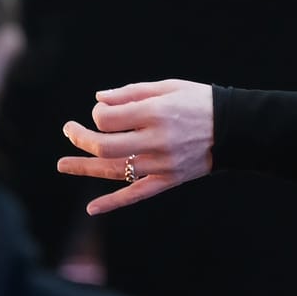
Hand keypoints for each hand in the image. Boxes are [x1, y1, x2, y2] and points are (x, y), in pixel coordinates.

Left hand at [57, 79, 213, 214]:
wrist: (234, 127)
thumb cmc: (199, 101)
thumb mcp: (168, 87)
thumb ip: (131, 92)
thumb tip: (98, 99)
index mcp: (156, 113)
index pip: (107, 118)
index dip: (98, 113)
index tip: (104, 109)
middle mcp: (156, 140)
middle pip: (105, 145)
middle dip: (81, 137)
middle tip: (69, 130)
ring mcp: (161, 163)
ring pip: (114, 170)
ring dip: (85, 167)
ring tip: (62, 164)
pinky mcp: (168, 180)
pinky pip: (136, 194)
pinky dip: (113, 202)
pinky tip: (91, 208)